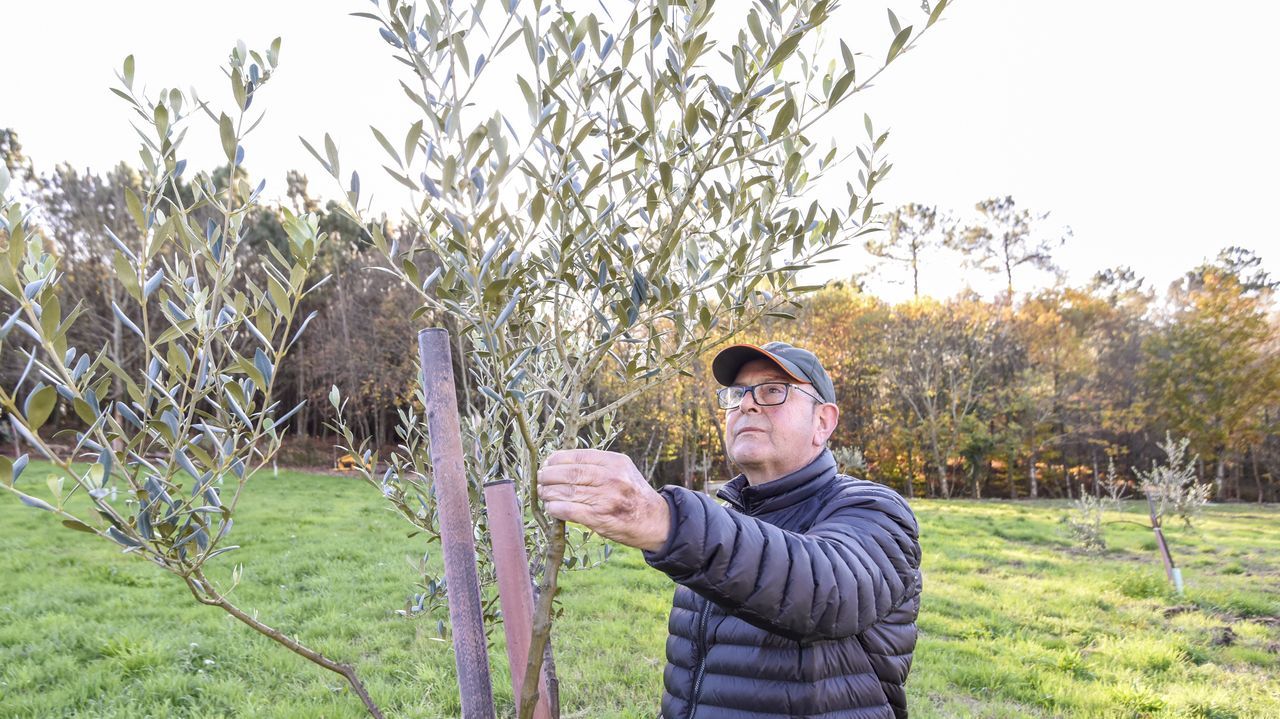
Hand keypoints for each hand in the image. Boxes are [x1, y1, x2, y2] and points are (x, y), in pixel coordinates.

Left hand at [536, 449, 670, 551]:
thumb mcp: (623, 471)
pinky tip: (551, 508)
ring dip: (548, 493)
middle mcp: (611, 478)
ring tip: (543, 494)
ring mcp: (606, 498)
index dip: (557, 460)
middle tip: (540, 479)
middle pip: (570, 473)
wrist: (656, 521)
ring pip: (567, 491)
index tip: (547, 464)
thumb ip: (599, 465)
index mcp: (615, 462)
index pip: (578, 456)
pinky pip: (569, 510)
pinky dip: (555, 508)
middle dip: (548, 476)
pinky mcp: (600, 518)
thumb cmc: (634, 495)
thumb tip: (562, 463)